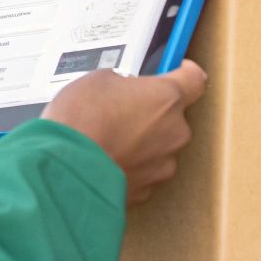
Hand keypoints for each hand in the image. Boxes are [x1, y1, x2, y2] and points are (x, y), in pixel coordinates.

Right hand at [42, 60, 207, 204]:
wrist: (65, 169)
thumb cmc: (81, 121)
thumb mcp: (99, 80)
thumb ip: (123, 84)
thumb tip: (122, 91)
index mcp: (167, 97)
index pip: (195, 79)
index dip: (184, 73)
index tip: (176, 70)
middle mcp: (173, 132)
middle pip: (174, 117)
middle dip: (152, 112)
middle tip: (123, 109)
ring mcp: (161, 165)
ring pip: (159, 147)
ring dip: (141, 142)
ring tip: (108, 138)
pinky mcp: (145, 190)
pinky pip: (143, 171)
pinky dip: (128, 165)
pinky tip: (105, 159)